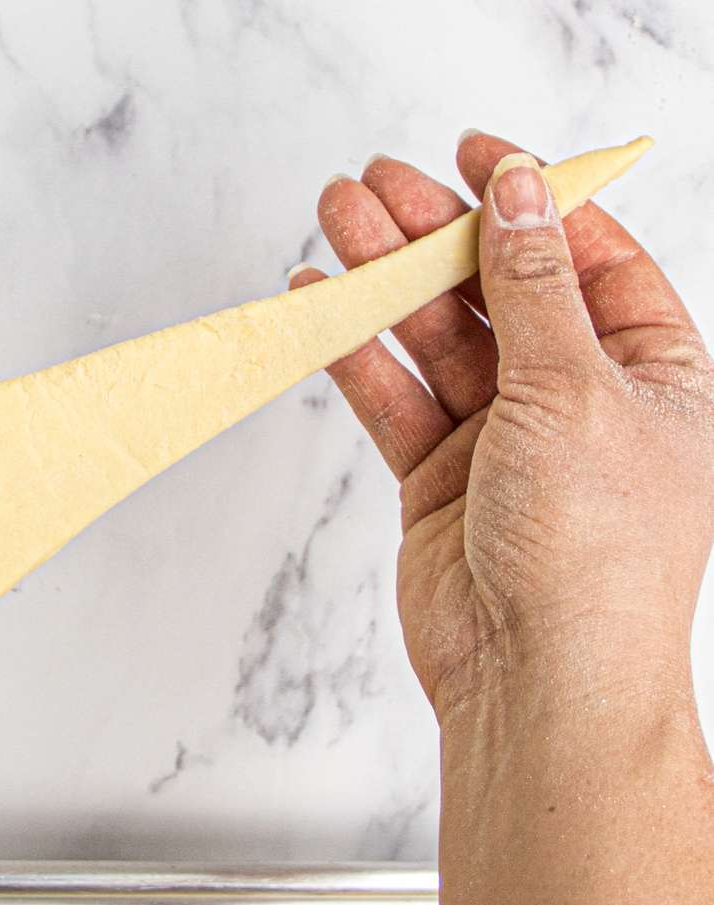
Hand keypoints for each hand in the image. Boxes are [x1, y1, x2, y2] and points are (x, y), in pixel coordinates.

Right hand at [291, 131, 713, 720]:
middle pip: (500, 291)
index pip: (590, 259)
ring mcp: (506, 441)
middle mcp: (580, 401)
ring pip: (438, 339)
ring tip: (336, 224)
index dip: (535, 198)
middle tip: (376, 185)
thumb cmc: (594, 553)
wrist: (536, 678)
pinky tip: (323, 309)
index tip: (477, 154)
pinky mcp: (441, 479)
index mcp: (653, 372)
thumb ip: (532, 286)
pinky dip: (357, 355)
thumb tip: (521, 192)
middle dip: (439, 234)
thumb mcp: (574, 390)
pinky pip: (394, 399)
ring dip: (387, 283)